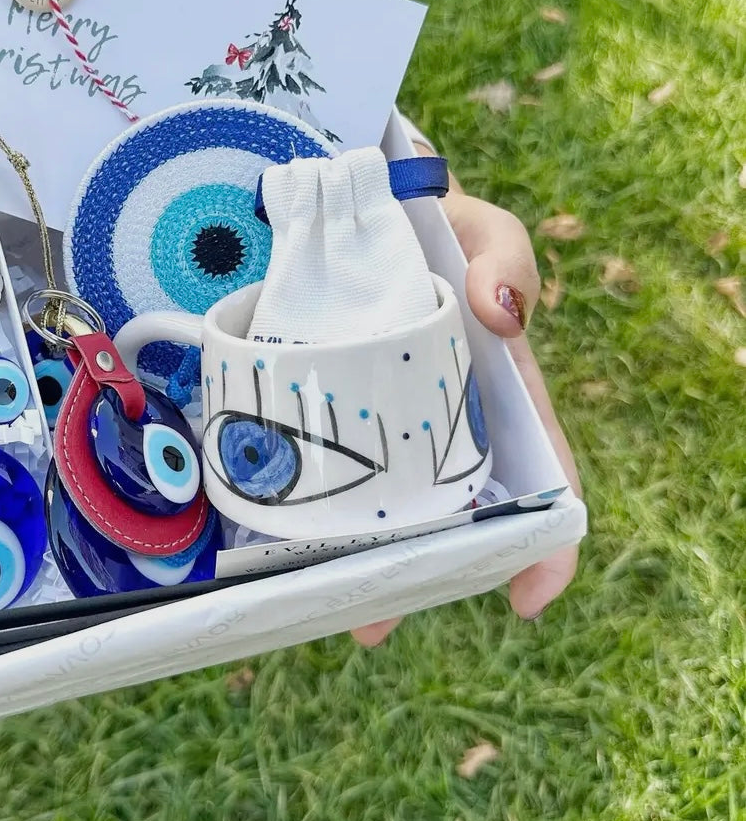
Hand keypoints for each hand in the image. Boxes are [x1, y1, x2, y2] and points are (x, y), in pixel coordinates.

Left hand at [350, 173, 580, 647]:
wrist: (355, 204)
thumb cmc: (435, 224)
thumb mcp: (482, 230)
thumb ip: (506, 258)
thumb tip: (502, 313)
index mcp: (499, 395)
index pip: (538, 476)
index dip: (544, 542)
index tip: (524, 595)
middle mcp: (442, 421)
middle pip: (447, 514)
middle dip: (419, 573)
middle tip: (377, 616)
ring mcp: (380, 419)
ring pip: (379, 504)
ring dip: (354, 557)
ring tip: (318, 598)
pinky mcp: (324, 407)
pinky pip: (322, 463)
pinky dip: (306, 504)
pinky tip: (276, 541)